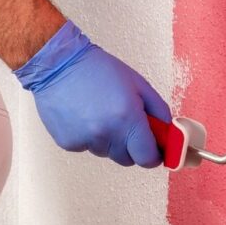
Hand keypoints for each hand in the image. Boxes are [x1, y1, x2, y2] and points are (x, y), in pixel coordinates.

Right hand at [16, 22, 171, 167]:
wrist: (58, 65)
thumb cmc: (98, 69)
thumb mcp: (138, 84)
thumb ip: (158, 111)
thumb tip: (168, 134)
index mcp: (128, 119)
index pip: (148, 159)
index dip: (153, 156)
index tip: (153, 150)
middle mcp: (107, 134)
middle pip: (128, 159)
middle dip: (131, 146)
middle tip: (125, 124)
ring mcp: (85, 141)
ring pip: (106, 153)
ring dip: (108, 140)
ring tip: (99, 113)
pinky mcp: (68, 143)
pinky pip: (87, 148)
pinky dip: (88, 137)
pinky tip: (83, 116)